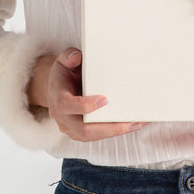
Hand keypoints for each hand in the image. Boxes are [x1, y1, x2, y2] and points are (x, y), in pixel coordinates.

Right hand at [29, 48, 146, 141]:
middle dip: (108, 127)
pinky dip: (115, 131)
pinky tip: (132, 125)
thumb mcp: (63, 61)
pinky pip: (98, 136)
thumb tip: (77, 57)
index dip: (85, 105)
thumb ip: (69, 57)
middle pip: (83, 130)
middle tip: (129, 122)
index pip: (67, 106)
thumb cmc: (63, 75)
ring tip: (137, 123)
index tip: (104, 100)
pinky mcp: (81, 134)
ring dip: (115, 131)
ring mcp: (71, 129)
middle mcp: (62, 118)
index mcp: (57, 98)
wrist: (57, 89)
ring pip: (93, 136)